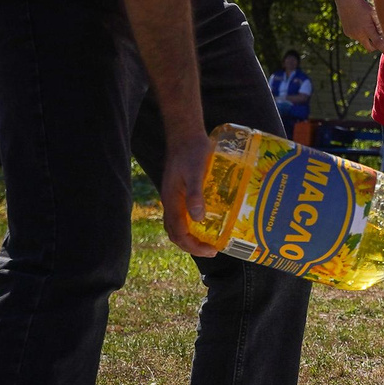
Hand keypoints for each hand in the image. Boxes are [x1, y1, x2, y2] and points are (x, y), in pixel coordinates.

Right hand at [158, 126, 216, 257]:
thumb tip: (198, 218)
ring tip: (209, 241)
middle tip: (213, 249)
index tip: (212, 250)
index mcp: (172, 201)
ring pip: (178, 225)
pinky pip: (182, 215)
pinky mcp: (180, 191)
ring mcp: (174, 197)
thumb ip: (195, 194)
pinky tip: (206, 221)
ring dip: (191, 237)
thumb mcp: (196, 171)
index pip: (179, 233)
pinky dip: (192, 225)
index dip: (193, 246)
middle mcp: (170, 202)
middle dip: (192, 245)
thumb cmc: (192, 151)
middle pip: (176, 233)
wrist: (184, 134)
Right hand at [334, 0, 383, 52]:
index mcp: (367, 29)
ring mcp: (352, 34)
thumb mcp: (374, 14)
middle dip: (376, 46)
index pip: (379, 44)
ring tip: (365, 22)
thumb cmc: (363, 5)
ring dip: (367, 37)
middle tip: (380, 38)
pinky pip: (356, 37)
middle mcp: (359, 34)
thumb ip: (380, 26)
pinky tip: (358, 21)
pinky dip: (360, 33)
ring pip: (363, 41)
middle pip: (371, 48)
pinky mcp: (347, 33)